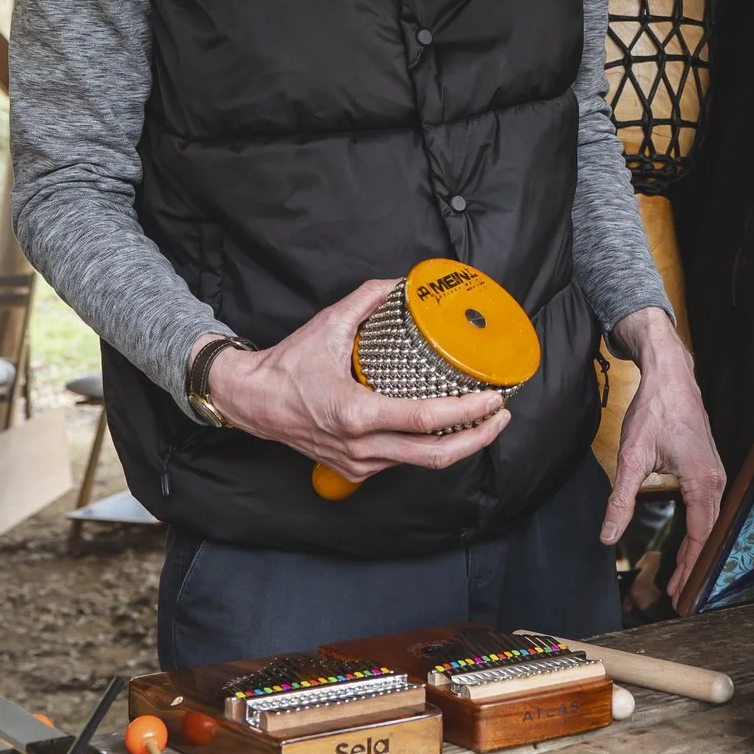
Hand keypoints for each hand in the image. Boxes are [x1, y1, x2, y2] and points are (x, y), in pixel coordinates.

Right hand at [201, 280, 509, 480]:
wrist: (252, 402)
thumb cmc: (287, 367)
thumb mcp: (327, 324)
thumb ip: (367, 299)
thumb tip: (402, 283)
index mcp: (356, 413)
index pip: (425, 420)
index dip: (467, 412)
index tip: (493, 398)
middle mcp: (361, 446)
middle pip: (436, 455)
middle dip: (477, 437)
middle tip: (501, 414)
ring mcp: (359, 464)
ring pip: (422, 463)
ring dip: (458, 444)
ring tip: (482, 419)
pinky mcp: (356, 471)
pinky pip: (403, 463)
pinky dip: (429, 447)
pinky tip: (445, 428)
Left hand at [601, 307, 727, 598]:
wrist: (670, 375)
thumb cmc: (654, 410)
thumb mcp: (631, 457)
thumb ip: (621, 501)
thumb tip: (608, 536)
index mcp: (701, 480)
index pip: (698, 535)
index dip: (687, 566)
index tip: (675, 590)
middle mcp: (715, 477)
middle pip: (707, 532)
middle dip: (692, 563)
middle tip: (675, 591)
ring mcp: (716, 470)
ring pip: (709, 518)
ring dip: (696, 546)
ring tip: (680, 571)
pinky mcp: (710, 464)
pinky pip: (708, 504)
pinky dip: (698, 526)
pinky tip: (687, 537)